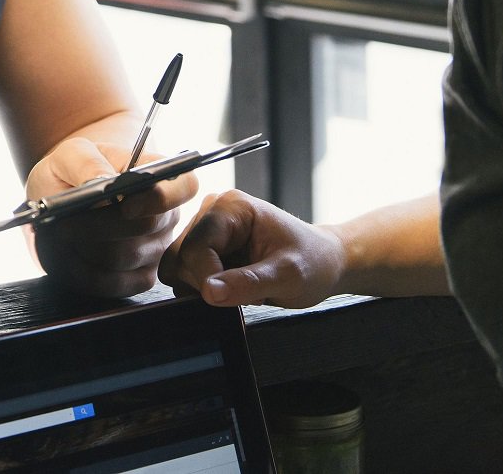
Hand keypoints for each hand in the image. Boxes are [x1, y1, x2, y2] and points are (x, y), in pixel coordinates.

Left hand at [25, 137, 199, 298]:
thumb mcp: (71, 153)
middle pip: (146, 227)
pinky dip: (83, 271)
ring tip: (61, 232)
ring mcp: (156, 250)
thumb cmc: (74, 170)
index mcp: (161, 177)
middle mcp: (166, 215)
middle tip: (65, 222)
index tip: (126, 204)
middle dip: (100, 225)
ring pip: (124, 257)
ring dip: (86, 247)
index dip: (161, 197)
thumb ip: (87, 162)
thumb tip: (103, 182)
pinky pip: (114, 284)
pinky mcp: (139, 279)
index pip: (186, 186)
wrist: (63, 197)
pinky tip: (68, 253)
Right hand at [160, 189, 343, 308]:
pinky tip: (233, 285)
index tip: (237, 295)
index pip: (195, 247)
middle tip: (247, 290)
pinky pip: (186, 273)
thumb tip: (209, 292)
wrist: (324, 263)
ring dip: (206, 287)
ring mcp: (206, 228)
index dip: (209, 278)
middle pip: (181, 257)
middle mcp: (212, 211)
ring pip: (178, 267)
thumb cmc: (313, 261)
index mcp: (231, 207)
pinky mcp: (205, 246)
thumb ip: (248, 283)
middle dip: (209, 284)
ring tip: (242, 286)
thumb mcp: (289, 275)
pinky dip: (206, 288)